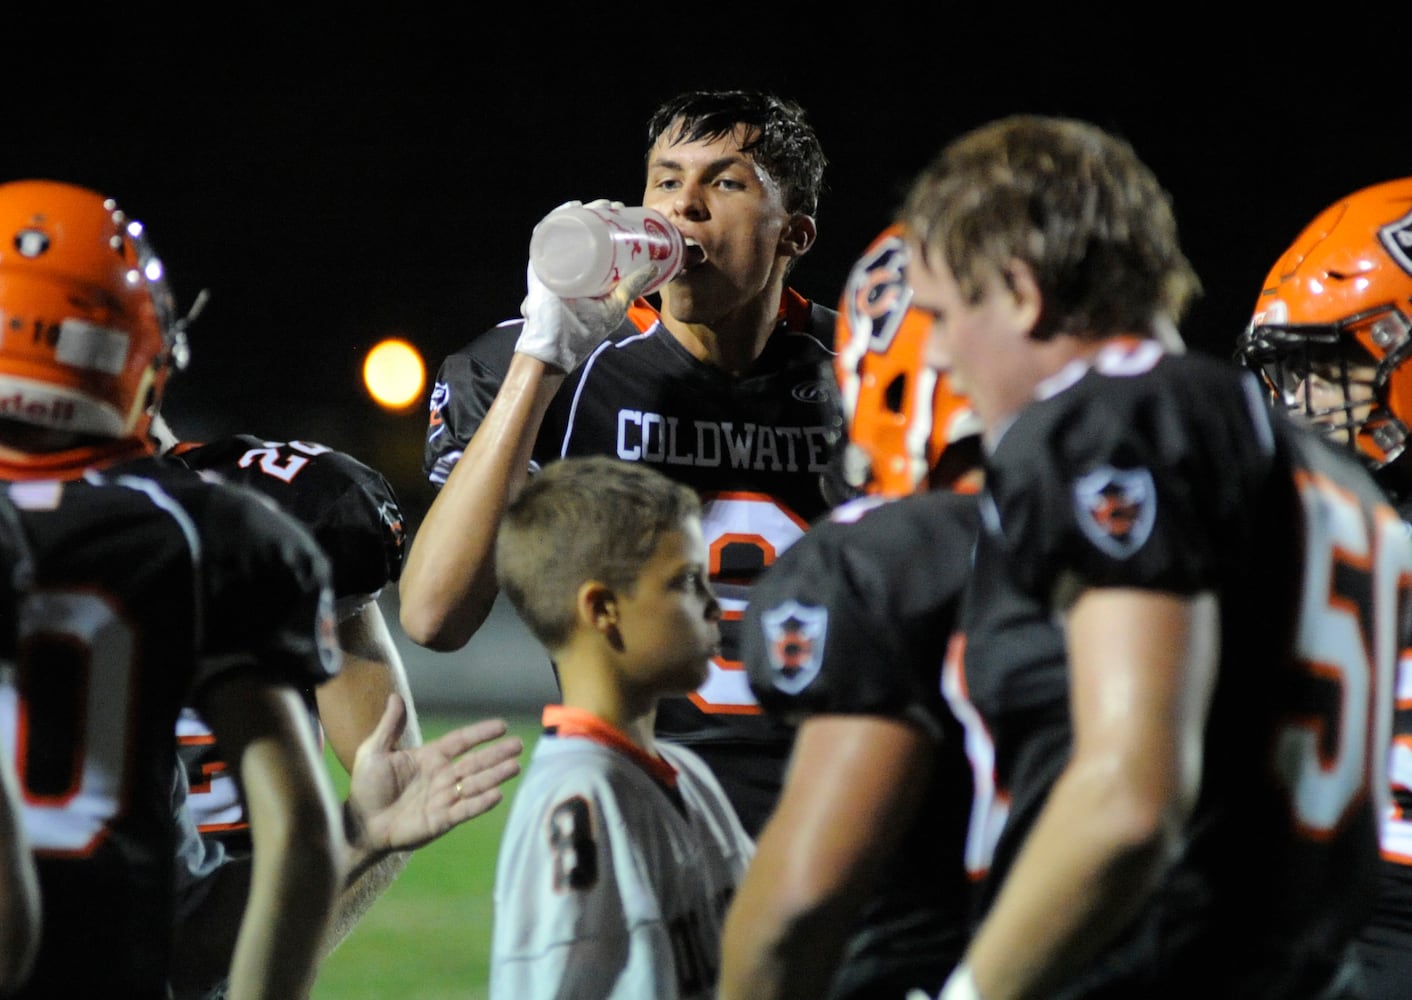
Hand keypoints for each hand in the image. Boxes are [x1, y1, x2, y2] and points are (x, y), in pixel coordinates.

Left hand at [344, 693, 522, 860]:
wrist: (359, 823)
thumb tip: (395, 696)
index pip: (461, 742)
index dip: (480, 733)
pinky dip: (481, 803)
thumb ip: (389, 726)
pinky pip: (465, 810)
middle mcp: (442, 776)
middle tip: (519, 745)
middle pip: (475, 762)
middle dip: (497, 754)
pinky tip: (497, 795)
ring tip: (515, 766)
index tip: (501, 726)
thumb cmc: (366, 787)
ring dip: (495, 776)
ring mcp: (444, 798)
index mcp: (429, 757)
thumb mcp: (374, 751)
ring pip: (475, 784)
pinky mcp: (441, 820)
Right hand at [514, 199, 659, 372]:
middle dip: (597, 212)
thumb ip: (633, 287)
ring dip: (580, 211)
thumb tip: (655, 267)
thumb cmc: (583, 330)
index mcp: (585, 270)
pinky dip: (555, 219)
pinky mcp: (541, 265)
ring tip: (597, 204)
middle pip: (580, 229)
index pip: (595, 238)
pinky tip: (572, 208)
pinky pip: (544, 236)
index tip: (623, 212)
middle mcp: (569, 262)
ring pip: (564, 228)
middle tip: (614, 206)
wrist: (556, 347)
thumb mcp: (615, 305)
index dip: (608, 222)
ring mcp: (554, 262)